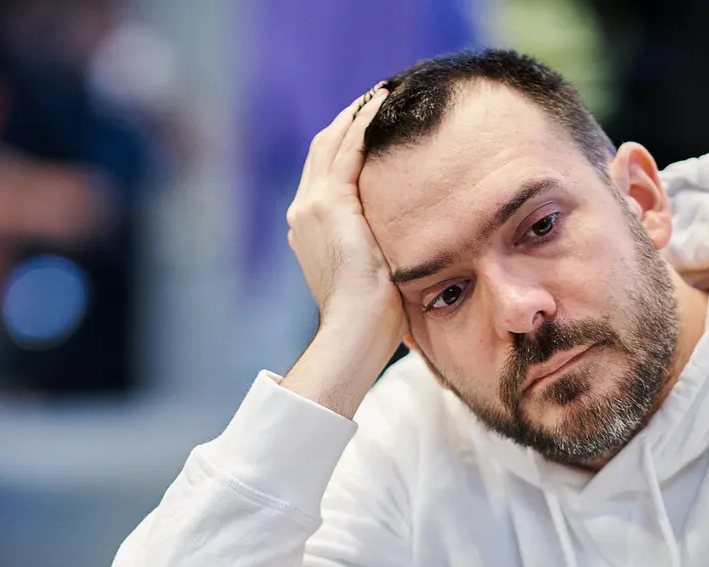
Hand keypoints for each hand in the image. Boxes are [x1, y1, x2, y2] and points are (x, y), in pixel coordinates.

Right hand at [281, 85, 405, 416]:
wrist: (355, 331)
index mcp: (309, 231)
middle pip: (322, 151)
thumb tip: (406, 253)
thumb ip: (377, 253)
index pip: (326, 176)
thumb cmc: (372, 319)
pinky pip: (348, 149)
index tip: (370, 130)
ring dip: (356, 114)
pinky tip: (382, 102)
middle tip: (377, 99)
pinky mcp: (330, 202)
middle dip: (347, 123)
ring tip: (381, 93)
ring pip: (331, 143)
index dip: (345, 147)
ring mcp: (312, 206)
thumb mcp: (373, 276)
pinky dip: (363, 122)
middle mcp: (302, 213)